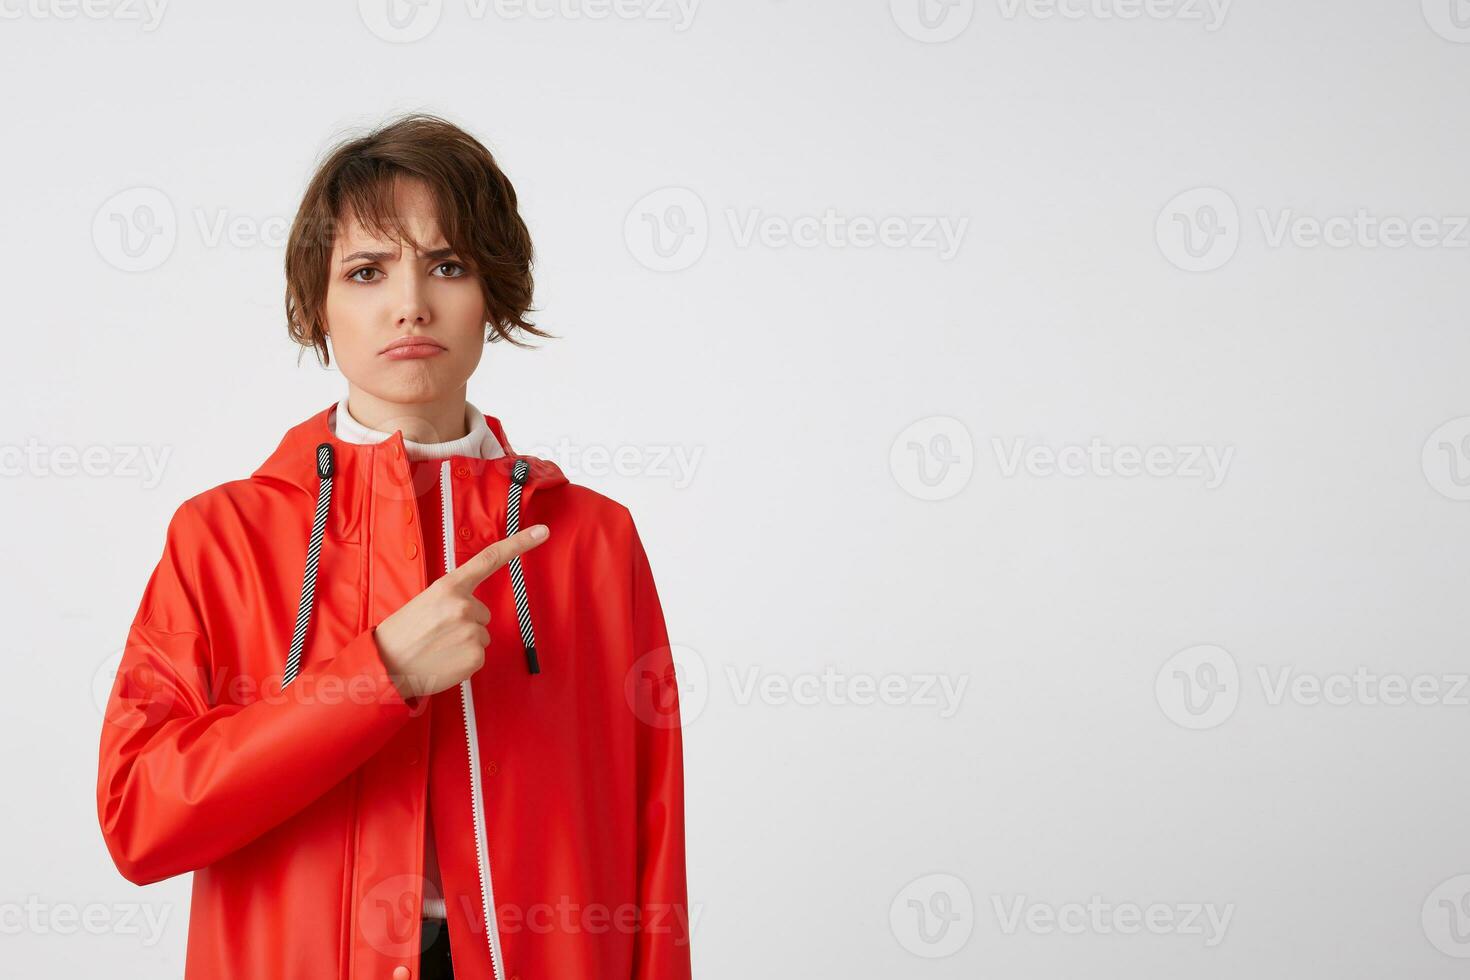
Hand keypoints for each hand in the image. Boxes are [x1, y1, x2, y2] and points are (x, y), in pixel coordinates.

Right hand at [374, 524, 549, 699]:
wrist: (386, 666)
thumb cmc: (403, 634)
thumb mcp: (425, 602)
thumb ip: (453, 598)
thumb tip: (474, 610)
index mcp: (449, 586)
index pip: (489, 559)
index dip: (519, 543)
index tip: (542, 531)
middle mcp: (464, 605)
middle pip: (482, 613)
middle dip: (465, 623)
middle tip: (436, 633)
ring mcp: (472, 631)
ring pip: (481, 635)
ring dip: (464, 642)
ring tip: (437, 647)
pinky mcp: (476, 656)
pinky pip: (479, 655)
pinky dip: (464, 660)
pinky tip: (444, 661)